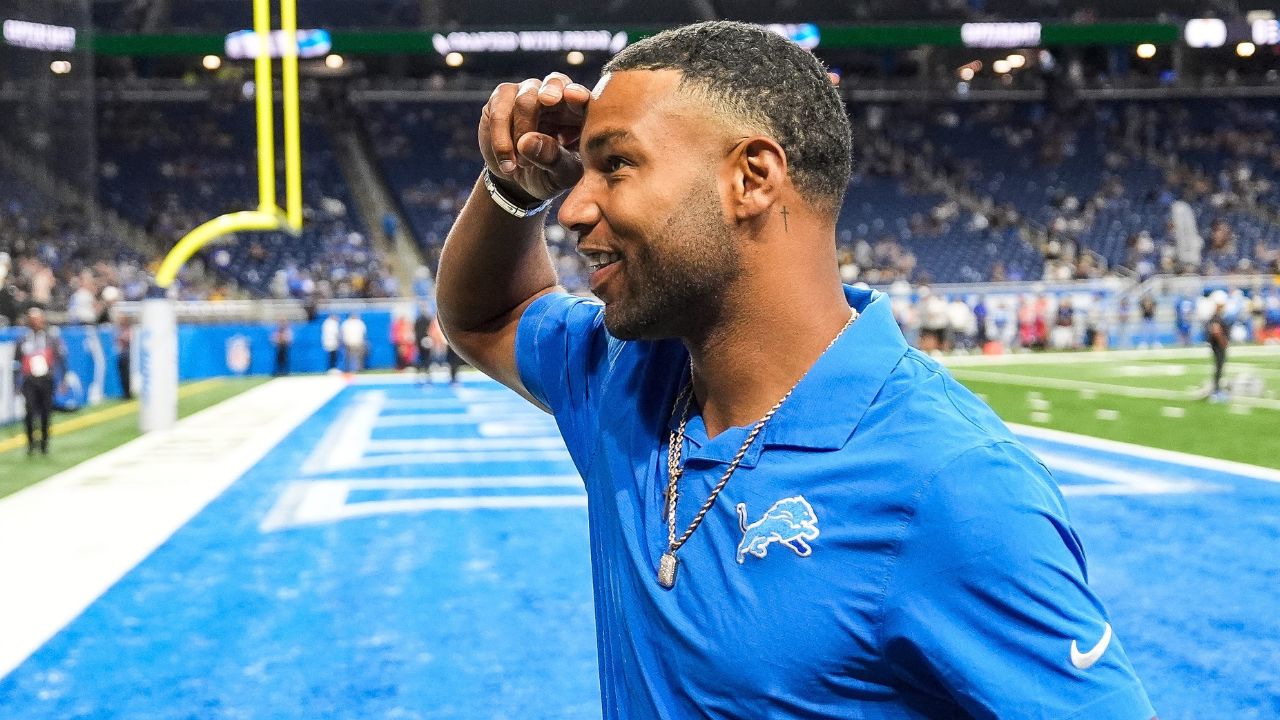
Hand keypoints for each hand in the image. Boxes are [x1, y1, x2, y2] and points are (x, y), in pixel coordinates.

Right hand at [479, 72, 589, 201]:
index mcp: (579, 111)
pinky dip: (501, 140)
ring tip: (521, 165)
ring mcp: (527, 93)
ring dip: (521, 133)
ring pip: (524, 99)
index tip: (574, 97)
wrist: (519, 180)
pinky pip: (499, 112)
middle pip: (553, 84)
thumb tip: (527, 141)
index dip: (578, 93)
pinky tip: (507, 163)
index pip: (583, 95)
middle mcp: (555, 95)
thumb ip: (552, 158)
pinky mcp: (501, 100)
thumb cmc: (551, 175)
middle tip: (546, 105)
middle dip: (549, 95)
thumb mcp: (561, 175)